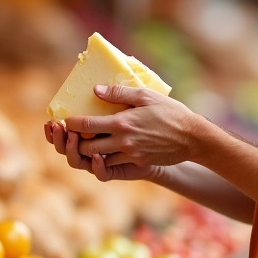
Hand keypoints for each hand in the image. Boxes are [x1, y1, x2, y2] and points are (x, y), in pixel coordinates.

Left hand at [42, 84, 201, 179]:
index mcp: (122, 122)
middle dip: (74, 142)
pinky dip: (103, 161)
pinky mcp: (138, 164)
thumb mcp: (146, 96)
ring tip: (82, 142)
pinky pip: (113, 167)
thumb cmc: (170, 112)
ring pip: (97, 160)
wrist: (193, 137)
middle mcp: (123, 141)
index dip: (70, 123)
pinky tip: (101, 152)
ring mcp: (130, 155)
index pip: (86, 125)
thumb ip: (119, 93)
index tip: (64, 120)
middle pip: (86, 147)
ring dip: (87, 153)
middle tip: (70, 134)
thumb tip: (96, 90)